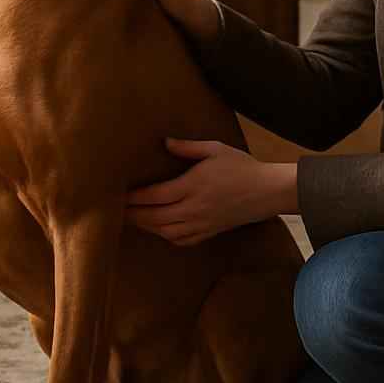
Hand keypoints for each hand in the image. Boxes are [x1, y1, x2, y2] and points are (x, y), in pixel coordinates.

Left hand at [126, 138, 296, 244]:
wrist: (267, 192)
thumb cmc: (242, 167)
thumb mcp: (215, 149)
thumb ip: (187, 147)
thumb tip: (164, 142)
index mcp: (192, 186)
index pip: (155, 195)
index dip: (134, 198)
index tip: (119, 194)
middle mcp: (194, 208)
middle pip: (155, 217)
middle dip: (133, 215)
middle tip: (116, 211)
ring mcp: (201, 223)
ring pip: (165, 231)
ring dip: (146, 226)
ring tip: (131, 219)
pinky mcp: (209, 232)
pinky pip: (181, 240)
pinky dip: (165, 236)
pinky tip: (158, 229)